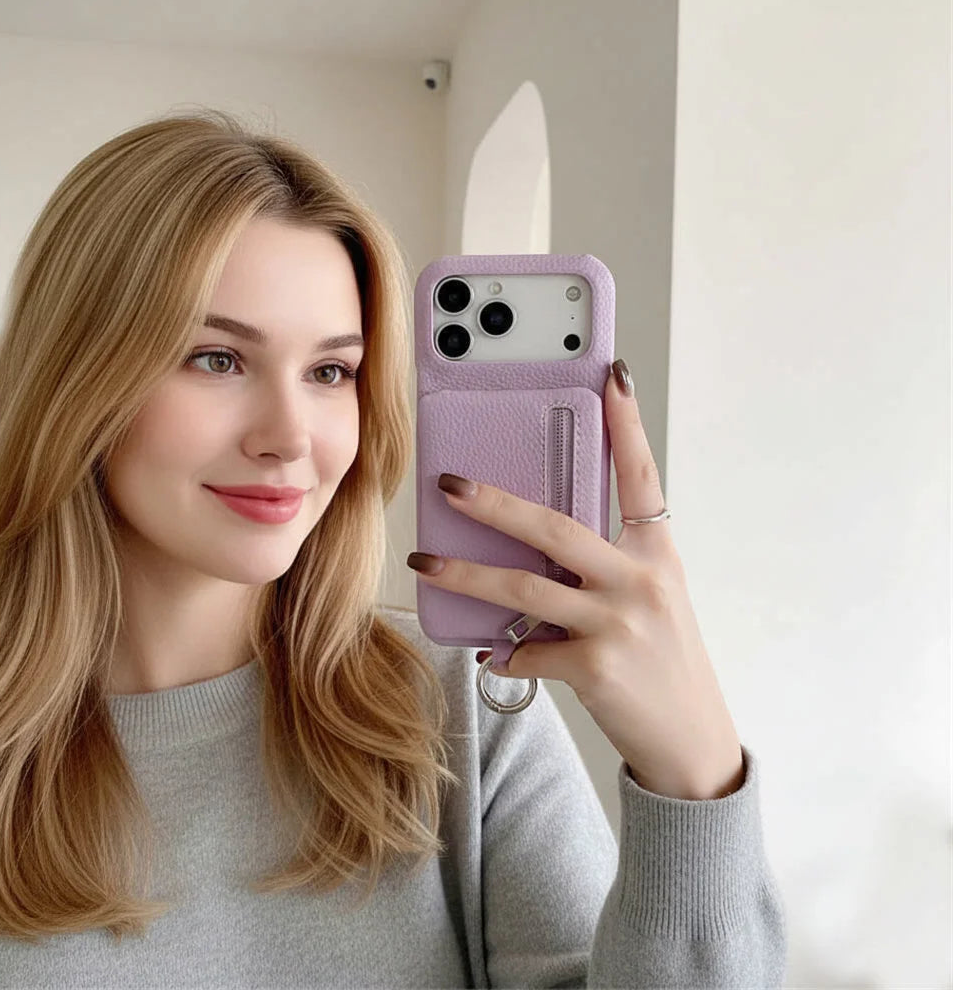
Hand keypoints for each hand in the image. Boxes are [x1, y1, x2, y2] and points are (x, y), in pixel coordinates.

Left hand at [406, 361, 744, 800]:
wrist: (692, 741)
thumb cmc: (663, 661)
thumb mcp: (650, 599)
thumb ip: (602, 567)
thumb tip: (527, 548)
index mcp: (657, 555)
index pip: (642, 477)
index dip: (627, 424)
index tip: (612, 374)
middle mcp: (641, 581)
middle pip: (555, 526)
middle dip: (495, 502)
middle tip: (450, 484)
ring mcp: (618, 624)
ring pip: (524, 587)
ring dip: (465, 573)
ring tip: (425, 561)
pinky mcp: (595, 668)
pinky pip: (526, 649)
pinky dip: (502, 649)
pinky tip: (491, 650)